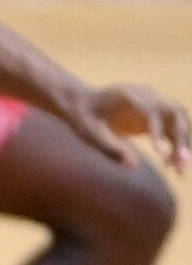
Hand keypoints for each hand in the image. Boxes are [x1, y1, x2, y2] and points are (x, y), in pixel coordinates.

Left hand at [53, 82, 191, 172]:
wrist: (82, 103)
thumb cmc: (82, 117)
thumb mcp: (88, 133)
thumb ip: (109, 147)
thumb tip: (133, 165)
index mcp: (129, 94)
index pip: (152, 110)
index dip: (158, 130)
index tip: (159, 152)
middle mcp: (148, 95)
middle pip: (175, 113)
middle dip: (181, 138)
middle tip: (182, 162)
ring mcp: (154, 104)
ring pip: (180, 122)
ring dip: (184, 144)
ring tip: (180, 170)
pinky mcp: (156, 116)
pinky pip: (173, 130)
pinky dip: (176, 146)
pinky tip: (171, 166)